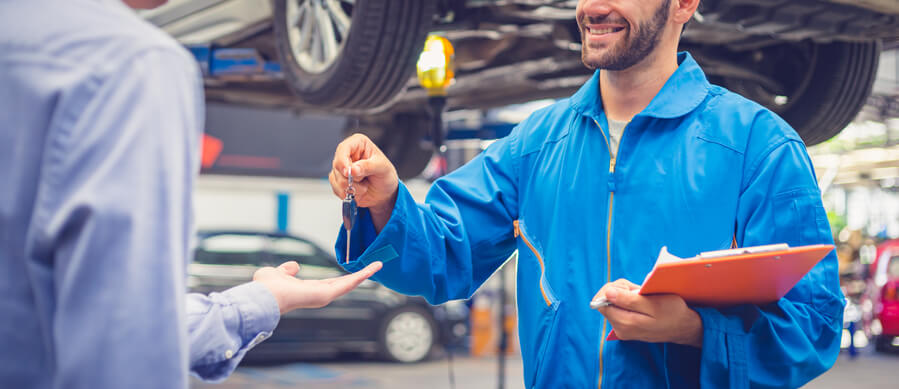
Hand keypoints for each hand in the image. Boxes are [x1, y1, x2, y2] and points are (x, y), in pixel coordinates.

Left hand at [253, 261, 382, 313]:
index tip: (352, 273)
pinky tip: (373, 268)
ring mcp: (325, 296)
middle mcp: (319, 295)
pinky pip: (349, 283)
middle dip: (359, 276)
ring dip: (365, 274)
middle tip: (373, 268)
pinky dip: (362, 275)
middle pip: (344, 284)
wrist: (265, 296)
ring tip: (378, 265)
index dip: (342, 278)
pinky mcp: (328, 294)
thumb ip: (286, 270)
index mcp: (309, 291)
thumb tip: (295, 265)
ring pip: (350, 284)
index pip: (330, 283)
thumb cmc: (266, 288)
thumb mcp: (278, 272)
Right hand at [329, 134, 398, 231]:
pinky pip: (335, 188)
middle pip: (338, 165)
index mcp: (358, 143)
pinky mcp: (338, 179)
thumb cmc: (385, 175)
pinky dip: (347, 193)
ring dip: (351, 187)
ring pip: (336, 178)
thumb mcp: (382, 168)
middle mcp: (348, 154)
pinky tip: (357, 191)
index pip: (344, 148)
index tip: (348, 172)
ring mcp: (342, 167)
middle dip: (351, 178)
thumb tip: (352, 169)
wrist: (384, 192)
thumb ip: (368, 167)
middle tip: (364, 180)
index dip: (343, 161)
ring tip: (364, 185)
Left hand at [593, 279, 702, 346]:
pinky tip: (640, 303)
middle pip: (604, 301)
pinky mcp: (626, 327)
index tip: (628, 288)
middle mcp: (620, 329)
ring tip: (641, 297)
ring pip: (611, 304)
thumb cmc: (672, 312)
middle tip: (637, 290)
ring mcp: (622, 329)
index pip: (600, 301)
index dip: (612, 289)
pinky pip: (619, 309)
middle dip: (618, 291)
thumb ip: (629, 299)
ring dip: (623, 295)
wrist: (684, 327)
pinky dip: (627, 302)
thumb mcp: (653, 303)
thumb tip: (607, 293)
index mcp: (625, 323)